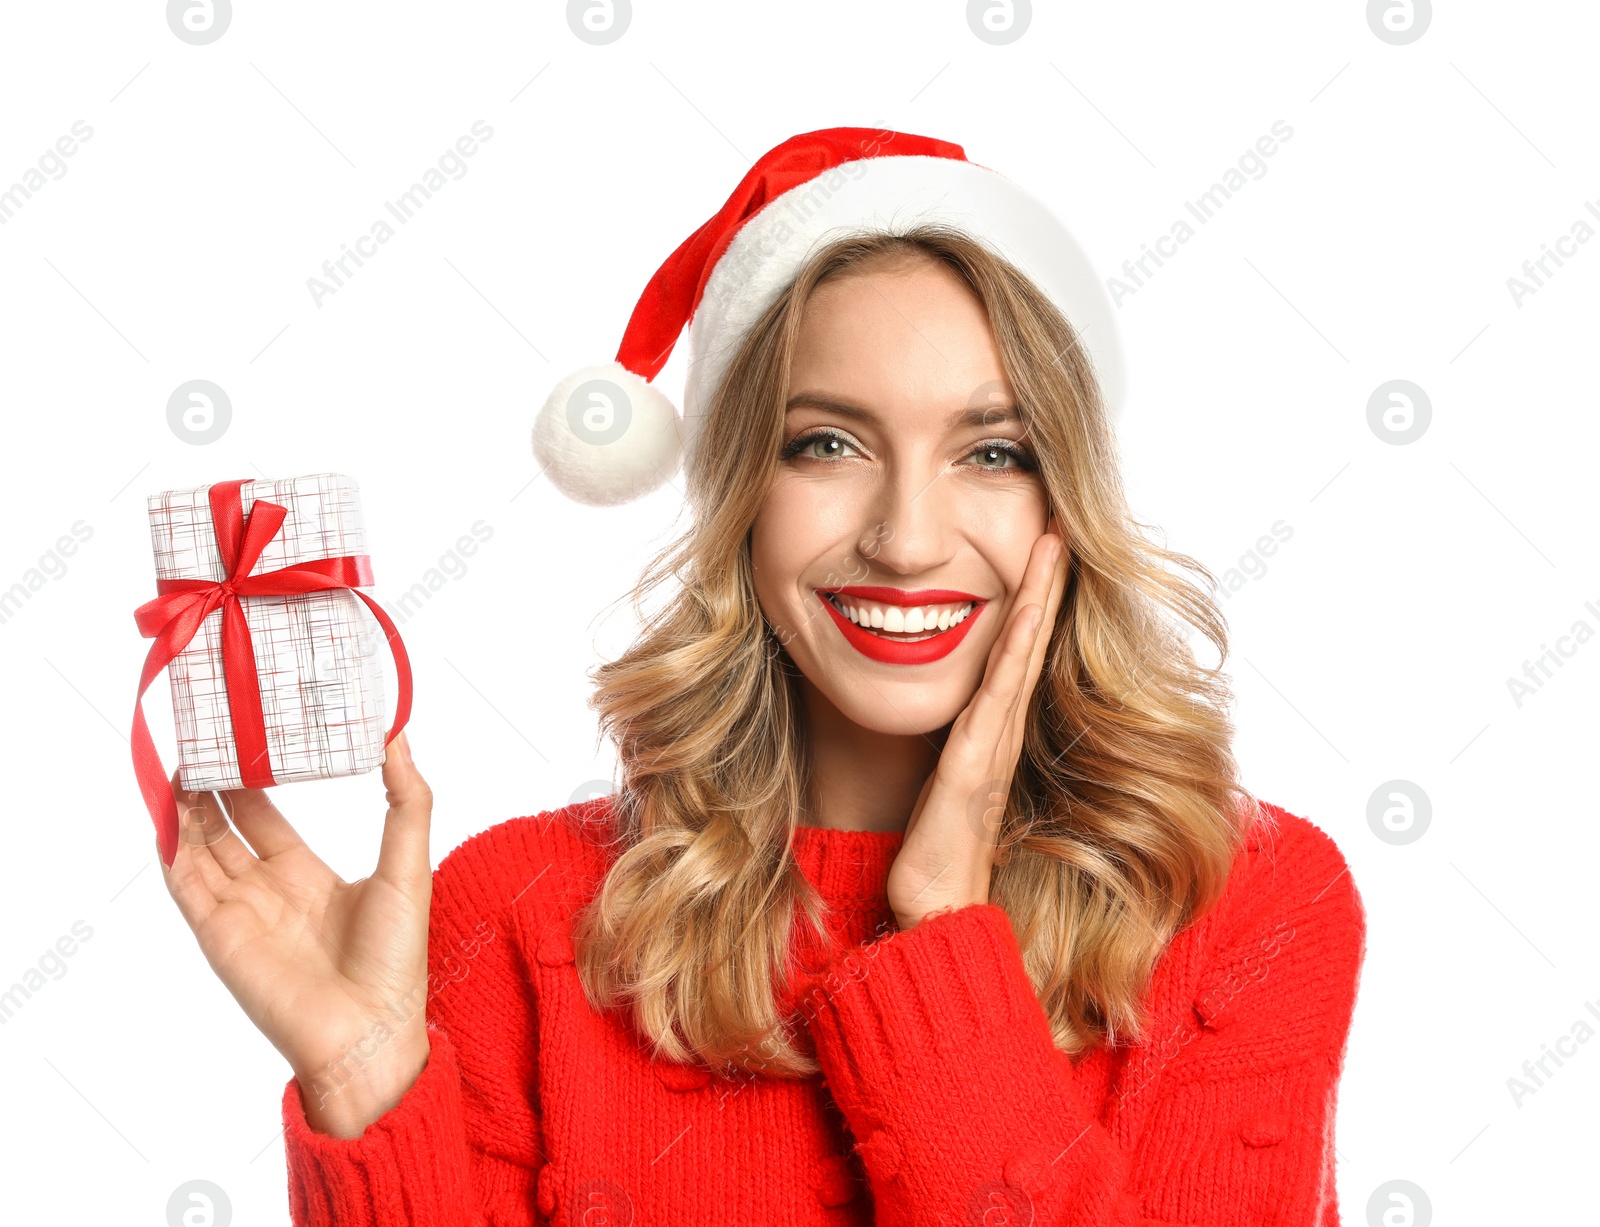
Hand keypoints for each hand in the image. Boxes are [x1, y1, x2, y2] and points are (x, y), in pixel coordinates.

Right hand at [158, 730, 432, 1137]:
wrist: (369, 1033)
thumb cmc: (395, 959)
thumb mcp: (409, 866)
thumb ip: (406, 800)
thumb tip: (400, 738)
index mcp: (309, 876)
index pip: (266, 817)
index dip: (251, 780)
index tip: (241, 738)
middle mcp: (268, 891)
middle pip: (225, 827)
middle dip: (209, 785)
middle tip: (197, 736)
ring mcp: (240, 912)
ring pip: (198, 848)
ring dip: (184, 807)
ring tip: (177, 758)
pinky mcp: (218, 934)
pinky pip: (185, 882)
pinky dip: (171, 847)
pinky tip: (166, 810)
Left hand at [886, 517, 1069, 930]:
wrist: (935, 910)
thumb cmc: (934, 853)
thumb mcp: (937, 781)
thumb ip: (946, 745)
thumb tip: (943, 717)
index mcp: (992, 731)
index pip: (1016, 649)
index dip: (1032, 597)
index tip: (1040, 546)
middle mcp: (1001, 731)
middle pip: (1030, 640)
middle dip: (1045, 580)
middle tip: (1059, 522)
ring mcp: (993, 745)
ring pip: (1021, 654)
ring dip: (1038, 597)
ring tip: (1052, 543)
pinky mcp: (974, 764)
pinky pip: (998, 693)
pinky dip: (1016, 648)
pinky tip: (1023, 610)